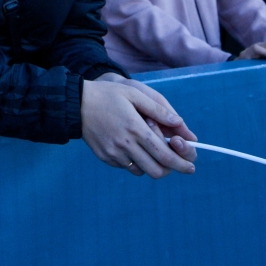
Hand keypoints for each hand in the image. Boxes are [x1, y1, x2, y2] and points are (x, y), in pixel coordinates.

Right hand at [80, 74, 196, 178]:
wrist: (75, 104)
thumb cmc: (107, 95)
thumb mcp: (133, 94)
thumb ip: (157, 109)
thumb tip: (179, 123)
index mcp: (136, 129)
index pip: (165, 155)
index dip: (182, 164)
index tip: (190, 167)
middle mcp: (126, 145)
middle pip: (156, 170)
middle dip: (170, 169)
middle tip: (176, 163)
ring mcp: (114, 153)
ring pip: (142, 171)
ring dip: (152, 166)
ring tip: (153, 154)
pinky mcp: (105, 157)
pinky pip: (127, 167)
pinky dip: (135, 163)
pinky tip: (134, 149)